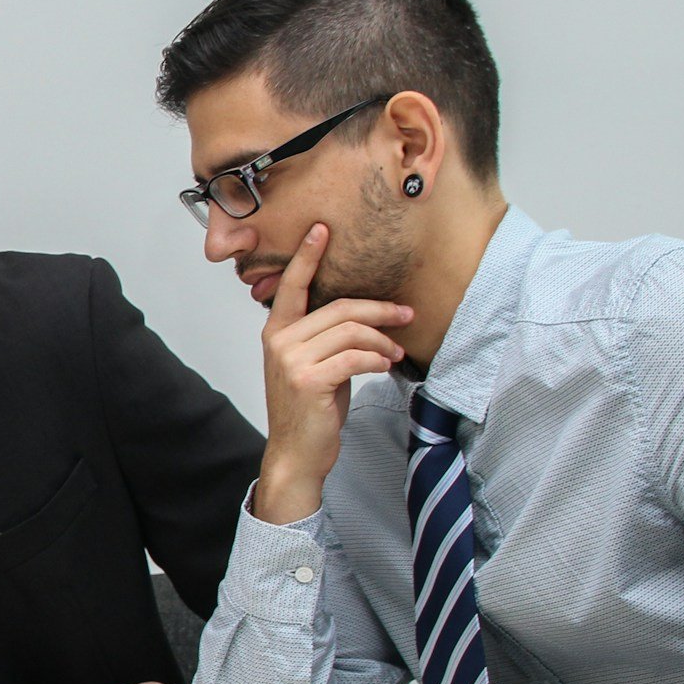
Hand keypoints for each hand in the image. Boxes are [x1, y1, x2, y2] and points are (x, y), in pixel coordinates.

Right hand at [252, 223, 412, 525]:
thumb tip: (367, 317)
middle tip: (407, 313)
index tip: (322, 230)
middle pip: (339, 308)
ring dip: (383, 340)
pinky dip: (376, 359)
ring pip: (351, 331)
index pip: (292, 286)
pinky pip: (355, 356)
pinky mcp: (309, 380)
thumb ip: (327, 338)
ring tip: (396, 353)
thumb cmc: (310, 410)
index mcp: (277, 332)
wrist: (297, 453)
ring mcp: (291, 360)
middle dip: (379, 309)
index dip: (307, 257)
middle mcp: (279, 341)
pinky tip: (385, 365)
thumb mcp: (314, 365)